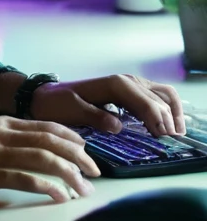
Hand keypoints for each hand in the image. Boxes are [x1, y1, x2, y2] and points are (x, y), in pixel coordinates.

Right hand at [0, 117, 99, 203]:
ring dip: (69, 175)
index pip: (45, 126)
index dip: (71, 138)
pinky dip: (47, 188)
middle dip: (79, 156)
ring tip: (83, 189)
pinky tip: (60, 197)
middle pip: (51, 140)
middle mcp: (0, 132)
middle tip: (96, 173)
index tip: (87, 152)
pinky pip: (25, 179)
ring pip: (43, 158)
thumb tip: (24, 153)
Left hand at [29, 75, 185, 137]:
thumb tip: (118, 125)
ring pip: (160, 93)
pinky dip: (164, 108)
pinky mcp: (127, 93)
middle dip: (167, 116)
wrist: (45, 97)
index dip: (155, 116)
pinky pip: (153, 96)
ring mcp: (127, 86)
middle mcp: (123, 81)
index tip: (162, 134)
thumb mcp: (72, 111)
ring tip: (174, 133)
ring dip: (171, 110)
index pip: (142, 99)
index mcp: (113, 85)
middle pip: (156, 96)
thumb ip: (95, 116)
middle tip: (170, 139)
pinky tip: (165, 125)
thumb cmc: (57, 104)